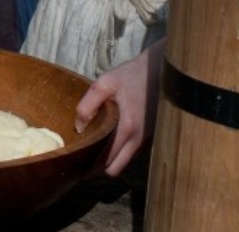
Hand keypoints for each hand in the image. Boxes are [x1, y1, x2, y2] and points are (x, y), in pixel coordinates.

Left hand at [74, 37, 165, 175]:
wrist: (161, 70)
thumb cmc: (130, 76)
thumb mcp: (104, 83)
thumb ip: (87, 105)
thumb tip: (78, 128)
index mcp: (127, 128)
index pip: (108, 162)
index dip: (90, 166)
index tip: (77, 161)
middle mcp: (139, 139)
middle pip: (116, 169)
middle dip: (99, 166)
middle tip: (84, 156)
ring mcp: (148, 139)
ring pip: (125, 162)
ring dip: (111, 159)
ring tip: (96, 146)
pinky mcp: (152, 136)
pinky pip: (133, 153)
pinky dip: (122, 151)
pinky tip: (112, 138)